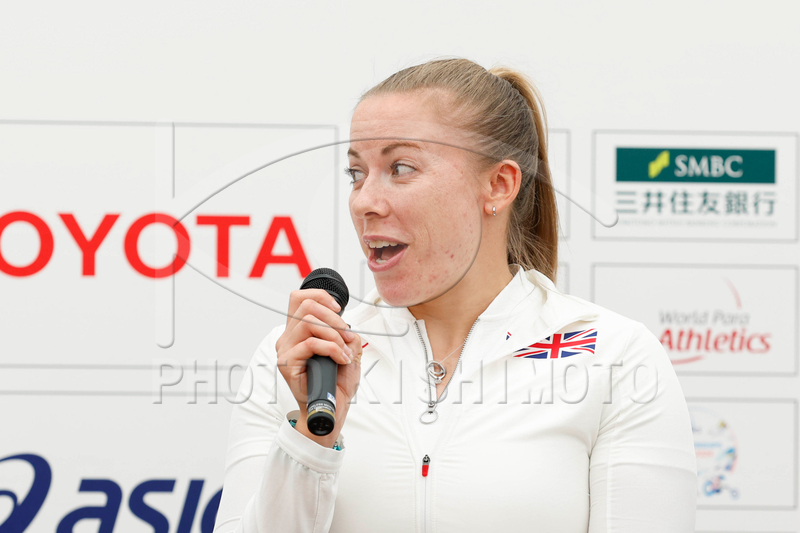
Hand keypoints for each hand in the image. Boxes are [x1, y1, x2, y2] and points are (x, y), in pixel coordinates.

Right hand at [275, 289, 361, 446]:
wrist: (331, 408)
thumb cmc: (336, 382)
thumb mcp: (349, 350)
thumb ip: (347, 333)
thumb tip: (347, 327)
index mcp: (298, 331)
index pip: (300, 298)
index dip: (320, 296)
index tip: (338, 309)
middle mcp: (288, 338)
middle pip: (306, 306)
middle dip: (334, 318)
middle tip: (346, 336)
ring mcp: (285, 350)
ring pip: (309, 322)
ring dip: (334, 335)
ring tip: (345, 352)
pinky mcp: (287, 363)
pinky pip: (311, 343)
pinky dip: (332, 349)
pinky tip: (341, 359)